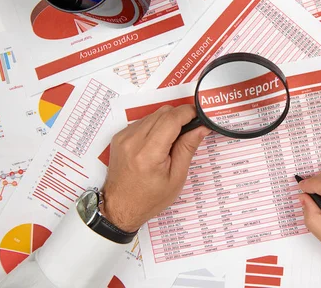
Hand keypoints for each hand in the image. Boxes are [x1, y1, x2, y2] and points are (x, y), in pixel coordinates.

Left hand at [101, 105, 209, 231]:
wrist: (120, 208)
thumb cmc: (149, 198)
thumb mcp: (176, 177)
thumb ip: (188, 148)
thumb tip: (201, 128)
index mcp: (148, 154)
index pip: (171, 119)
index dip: (188, 113)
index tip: (199, 116)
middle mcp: (133, 141)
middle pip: (163, 113)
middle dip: (180, 117)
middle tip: (190, 130)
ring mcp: (124, 137)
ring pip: (153, 114)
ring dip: (167, 121)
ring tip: (172, 141)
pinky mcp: (120, 136)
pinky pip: (143, 121)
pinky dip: (155, 126)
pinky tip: (158, 142)